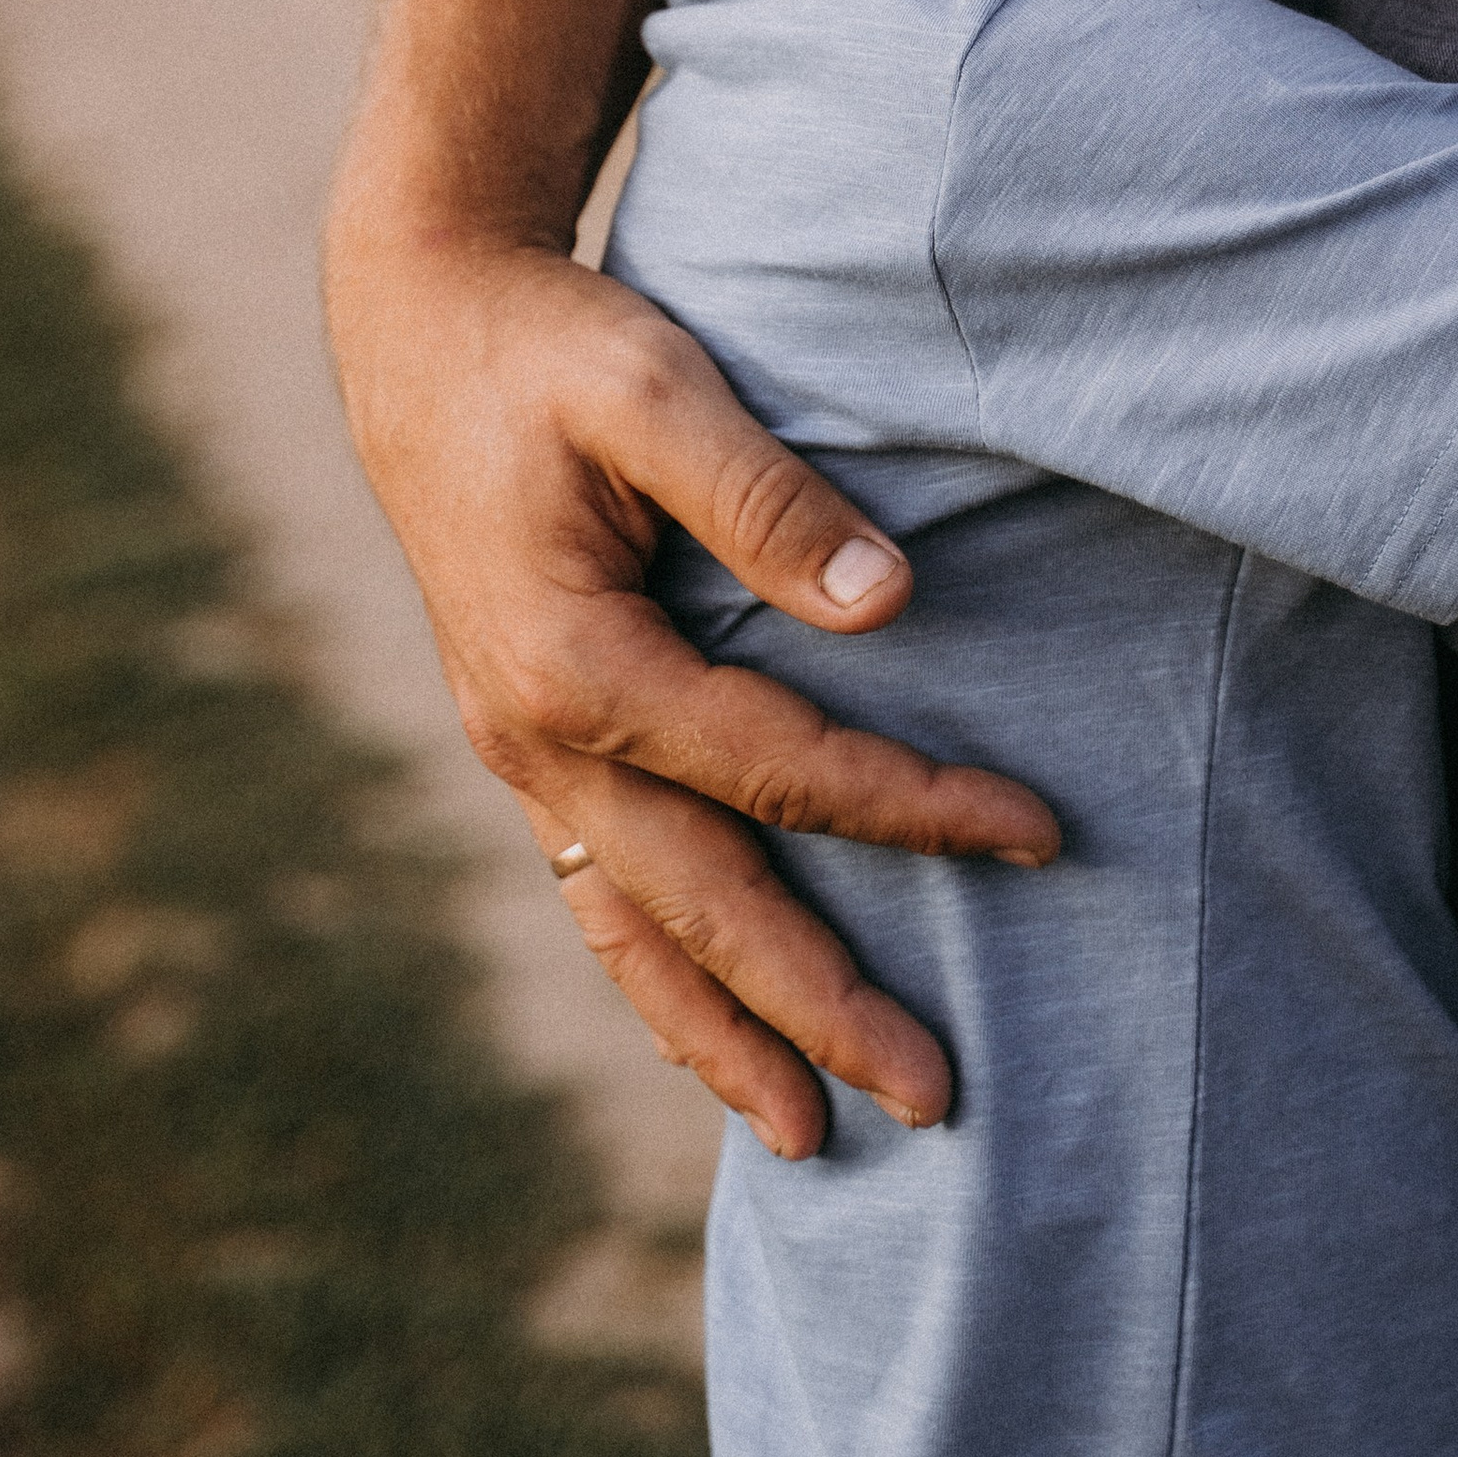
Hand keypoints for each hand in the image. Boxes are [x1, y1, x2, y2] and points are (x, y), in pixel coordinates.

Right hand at [329, 230, 1058, 1157]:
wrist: (419, 319)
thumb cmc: (550, 344)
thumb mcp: (655, 387)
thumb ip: (765, 496)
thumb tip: (889, 604)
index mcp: (575, 662)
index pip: (781, 771)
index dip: (915, 809)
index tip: (1038, 835)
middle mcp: (536, 735)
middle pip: (704, 904)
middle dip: (820, 1008)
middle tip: (937, 1097)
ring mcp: (521, 751)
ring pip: (632, 930)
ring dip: (724, 1037)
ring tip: (813, 1137)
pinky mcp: (528, 738)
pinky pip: (599, 891)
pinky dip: (660, 974)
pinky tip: (714, 1034)